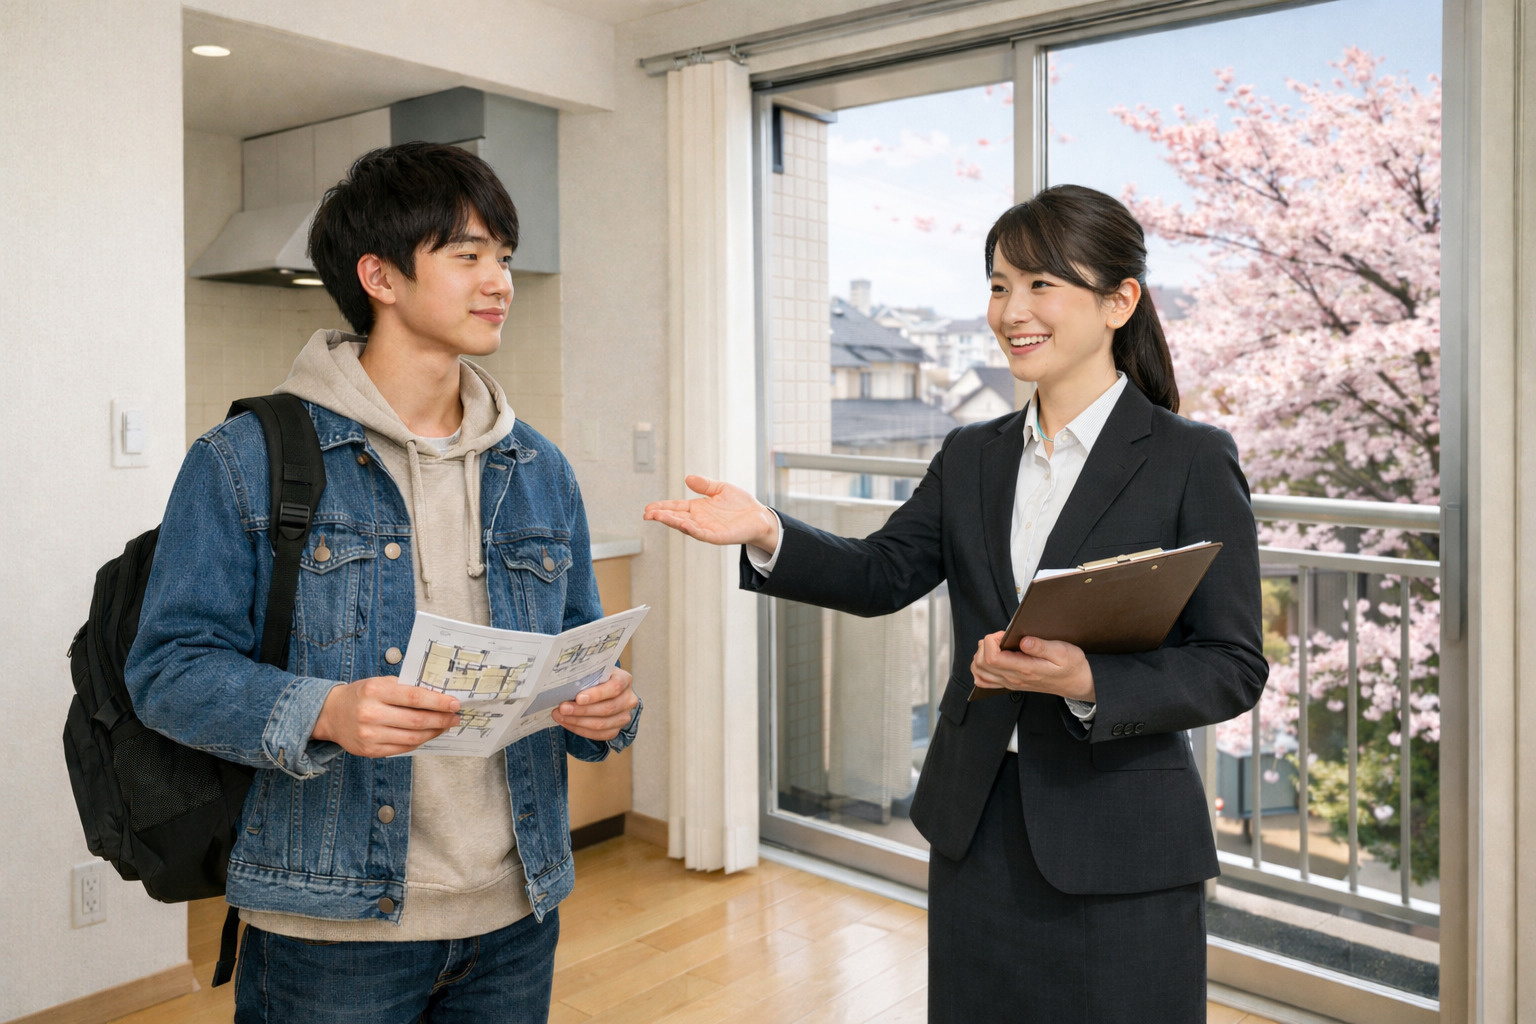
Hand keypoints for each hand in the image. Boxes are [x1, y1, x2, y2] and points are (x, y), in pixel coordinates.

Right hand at [312, 676, 462, 757]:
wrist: (331, 714)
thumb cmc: (361, 695)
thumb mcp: (380, 683)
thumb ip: (406, 688)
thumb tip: (439, 696)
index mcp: (375, 691)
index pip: (414, 697)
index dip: (438, 702)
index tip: (454, 703)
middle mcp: (370, 714)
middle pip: (416, 720)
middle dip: (441, 719)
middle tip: (454, 717)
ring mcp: (369, 735)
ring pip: (412, 737)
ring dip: (433, 732)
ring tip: (444, 726)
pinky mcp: (370, 750)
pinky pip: (402, 748)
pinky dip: (419, 741)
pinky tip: (427, 734)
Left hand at [553, 667, 638, 741]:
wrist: (603, 690)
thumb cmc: (596, 678)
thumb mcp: (594, 671)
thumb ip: (585, 675)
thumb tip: (564, 684)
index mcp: (625, 679)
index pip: (615, 687)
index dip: (597, 694)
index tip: (578, 698)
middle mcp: (628, 699)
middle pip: (607, 709)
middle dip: (582, 710)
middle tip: (562, 708)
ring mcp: (624, 716)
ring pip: (602, 725)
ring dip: (577, 722)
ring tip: (560, 716)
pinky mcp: (616, 730)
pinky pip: (598, 735)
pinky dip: (580, 730)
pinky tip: (567, 723)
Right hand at [643, 475, 778, 551]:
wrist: (759, 517)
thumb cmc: (741, 504)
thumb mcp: (720, 489)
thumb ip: (704, 485)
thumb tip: (688, 478)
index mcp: (698, 508)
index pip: (676, 507)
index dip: (662, 507)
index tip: (648, 507)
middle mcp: (700, 520)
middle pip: (676, 517)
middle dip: (661, 515)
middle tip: (647, 514)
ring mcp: (707, 529)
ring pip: (685, 526)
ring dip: (672, 522)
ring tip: (658, 517)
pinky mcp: (717, 536)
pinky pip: (702, 534)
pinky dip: (692, 530)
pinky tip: (683, 524)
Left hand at [970, 633, 1095, 701]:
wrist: (1077, 683)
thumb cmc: (1071, 666)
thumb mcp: (1063, 651)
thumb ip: (1042, 646)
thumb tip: (1024, 641)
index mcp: (1025, 669)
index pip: (992, 658)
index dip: (991, 641)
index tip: (1003, 633)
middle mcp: (1014, 678)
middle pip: (981, 664)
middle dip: (984, 645)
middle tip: (999, 637)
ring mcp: (1010, 683)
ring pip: (979, 673)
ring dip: (980, 656)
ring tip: (995, 646)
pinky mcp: (1011, 684)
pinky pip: (985, 680)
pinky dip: (981, 668)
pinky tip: (991, 658)